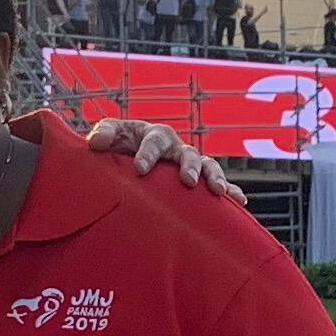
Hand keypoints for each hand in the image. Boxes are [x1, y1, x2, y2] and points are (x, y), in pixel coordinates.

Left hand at [81, 115, 231, 191]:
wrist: (130, 159)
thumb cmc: (121, 147)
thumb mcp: (111, 137)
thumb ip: (104, 134)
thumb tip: (95, 142)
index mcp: (155, 136)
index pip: (154, 140)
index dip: (147, 153)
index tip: (140, 169)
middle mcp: (177, 148)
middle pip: (187, 153)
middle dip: (188, 166)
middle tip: (187, 181)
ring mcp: (191, 164)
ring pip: (207, 166)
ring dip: (213, 177)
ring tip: (217, 191)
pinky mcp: (200, 180)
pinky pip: (219, 184)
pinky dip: (230, 191)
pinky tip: (240, 202)